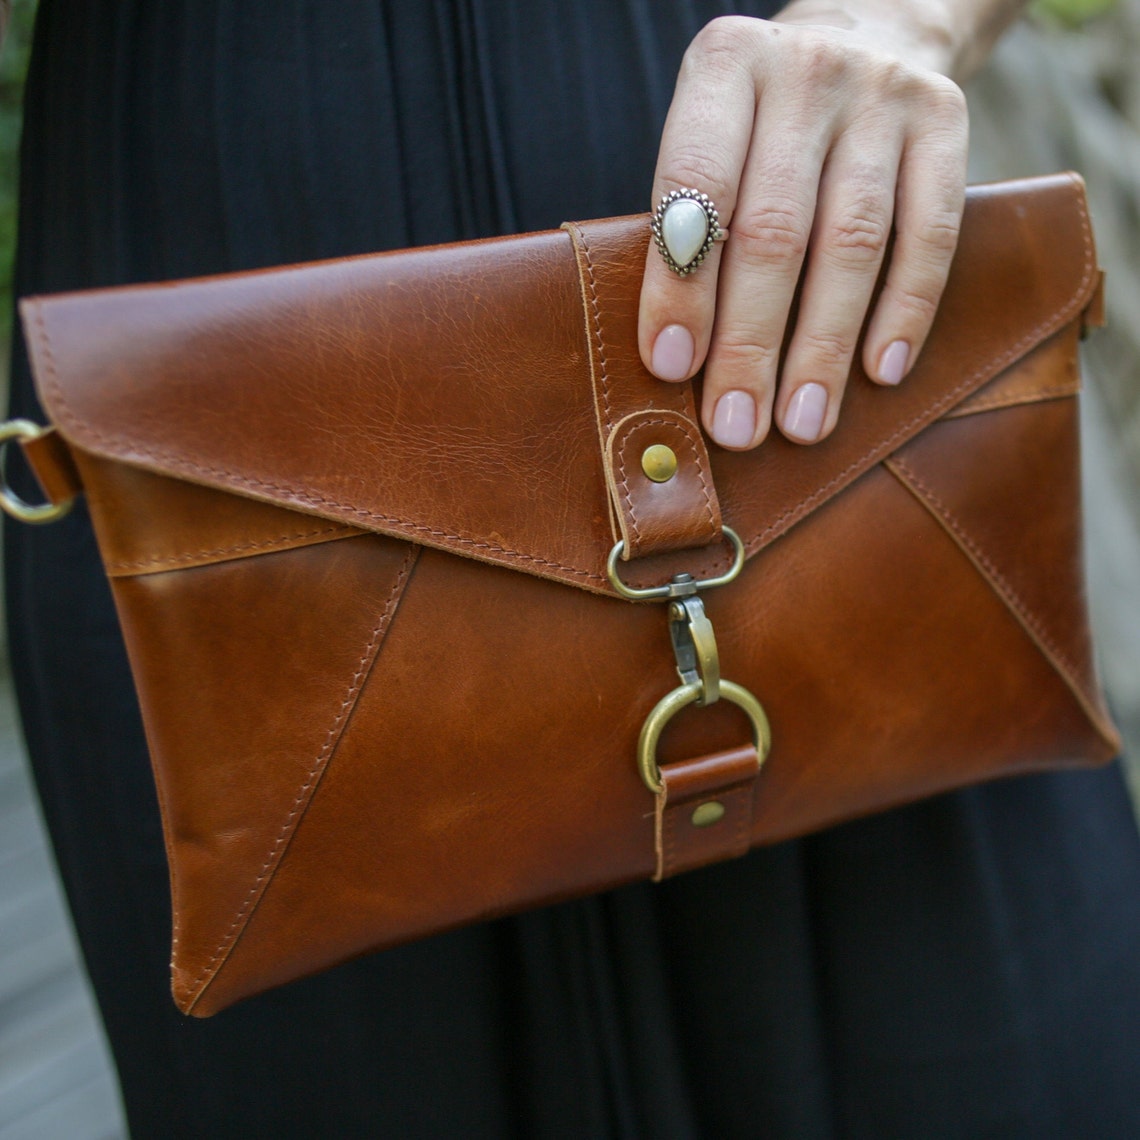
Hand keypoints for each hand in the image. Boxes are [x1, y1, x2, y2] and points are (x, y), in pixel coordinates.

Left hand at [638, 4, 974, 448]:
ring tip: (804, 422)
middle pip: (775, 230)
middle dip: (751, 343)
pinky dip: (905, 311)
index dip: (681, 284)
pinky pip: (929, 233)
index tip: (673, 368)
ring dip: (824, 347)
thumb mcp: (711, 142)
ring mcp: (882, 93)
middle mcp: (803, 71)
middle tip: (737, 425)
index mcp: (724, 66)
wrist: (865, 31)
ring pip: (851, 242)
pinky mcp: (945, 119)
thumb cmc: (759, 126)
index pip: (696, 184)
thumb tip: (680, 365)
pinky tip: (880, 371)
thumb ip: (691, 226)